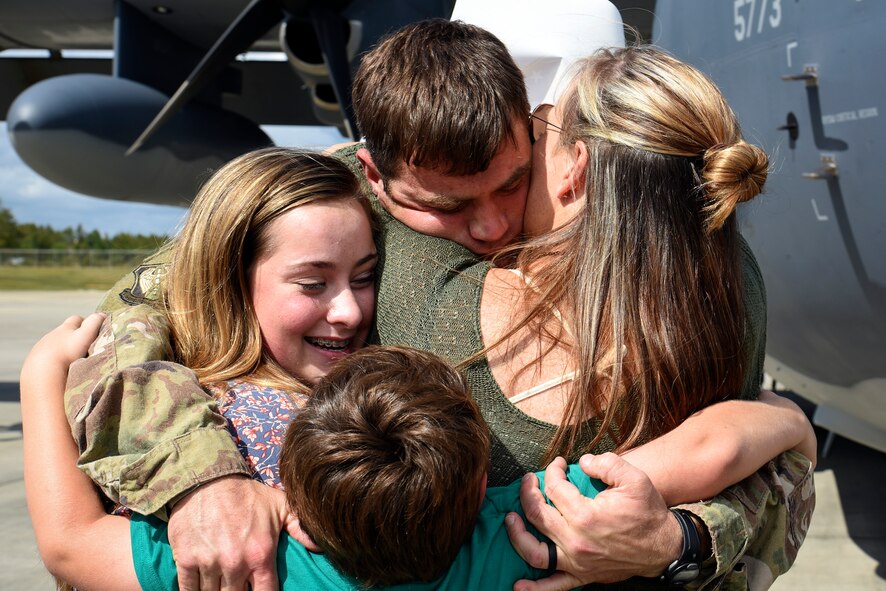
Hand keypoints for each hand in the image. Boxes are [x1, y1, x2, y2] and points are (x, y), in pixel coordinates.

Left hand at [23, 313, 104, 373]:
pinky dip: (54, 359)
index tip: (94, 330)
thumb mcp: (86, 335)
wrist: (43, 369)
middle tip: (84, 345)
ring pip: (56, 344)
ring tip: (72, 360)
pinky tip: (60, 368)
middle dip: (74, 335)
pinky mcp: (36, 359)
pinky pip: (48, 357)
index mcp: (65, 328)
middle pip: (65, 331)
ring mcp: (43, 347)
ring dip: (64, 349)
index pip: (77, 319)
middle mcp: (53, 334)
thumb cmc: (67, 351)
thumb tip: (103, 314)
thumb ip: (94, 323)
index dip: (86, 323)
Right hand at [168, 475, 317, 590]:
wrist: (207, 480)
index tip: (259, 590)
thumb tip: (320, 546)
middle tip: (239, 583)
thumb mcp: (279, 506)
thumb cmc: (246, 496)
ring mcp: (209, 563)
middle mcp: (235, 563)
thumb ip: (300, 528)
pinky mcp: (186, 560)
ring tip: (223, 583)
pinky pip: (188, 590)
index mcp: (261, 555)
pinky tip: (201, 587)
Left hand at [506, 454, 681, 589]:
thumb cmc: (648, 512)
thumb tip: (582, 461)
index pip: (554, 488)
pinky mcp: (582, 575)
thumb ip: (606, 463)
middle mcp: (576, 540)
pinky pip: (553, 585)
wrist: (664, 547)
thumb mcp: (634, 479)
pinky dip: (534, 588)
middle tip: (529, 482)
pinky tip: (518, 585)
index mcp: (586, 515)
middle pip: (537, 515)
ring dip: (517, 534)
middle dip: (528, 492)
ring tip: (510, 519)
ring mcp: (576, 561)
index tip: (558, 464)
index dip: (552, 471)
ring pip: (534, 551)